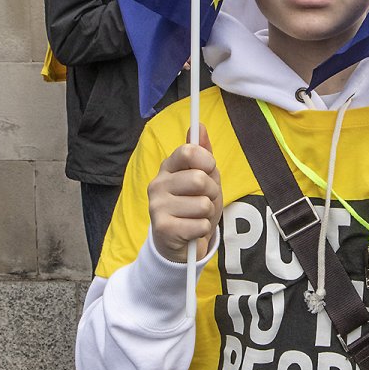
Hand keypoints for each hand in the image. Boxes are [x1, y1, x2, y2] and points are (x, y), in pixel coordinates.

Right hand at [148, 125, 222, 262]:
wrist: (182, 243)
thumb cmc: (194, 206)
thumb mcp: (204, 178)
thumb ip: (202, 154)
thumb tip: (198, 126)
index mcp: (168, 167)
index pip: (188, 152)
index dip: (207, 161)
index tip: (209, 169)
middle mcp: (157, 184)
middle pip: (200, 179)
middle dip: (212, 192)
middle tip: (204, 200)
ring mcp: (157, 206)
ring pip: (202, 204)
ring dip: (207, 213)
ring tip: (196, 216)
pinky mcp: (162, 229)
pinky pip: (200, 225)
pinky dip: (203, 229)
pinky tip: (191, 230)